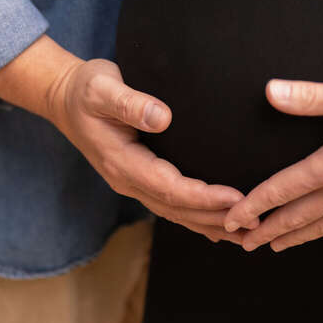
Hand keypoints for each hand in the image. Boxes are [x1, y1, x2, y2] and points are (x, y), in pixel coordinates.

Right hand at [47, 58, 251, 241]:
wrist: (65, 99)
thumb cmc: (86, 89)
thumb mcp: (102, 88)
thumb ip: (130, 103)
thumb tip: (163, 117)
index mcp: (121, 162)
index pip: (168, 187)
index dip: (203, 197)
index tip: (236, 198)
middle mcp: (127, 180)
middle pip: (177, 209)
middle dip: (216, 218)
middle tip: (257, 222)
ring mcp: (133, 183)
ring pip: (176, 213)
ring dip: (211, 224)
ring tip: (249, 233)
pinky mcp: (140, 179)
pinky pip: (172, 206)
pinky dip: (198, 218)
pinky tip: (220, 227)